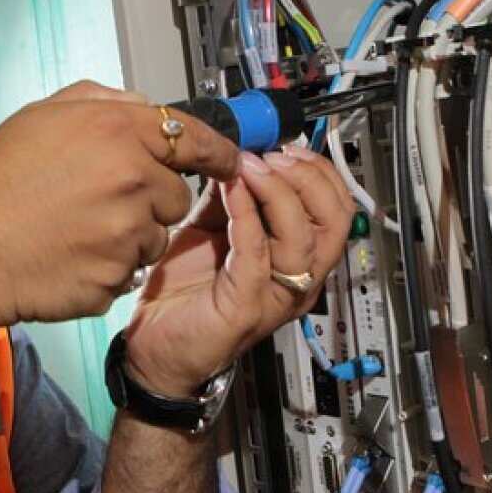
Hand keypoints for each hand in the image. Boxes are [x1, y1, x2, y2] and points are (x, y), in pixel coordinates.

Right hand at [0, 81, 239, 325]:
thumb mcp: (39, 116)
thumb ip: (98, 101)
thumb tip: (138, 105)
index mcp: (117, 129)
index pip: (197, 137)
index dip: (218, 152)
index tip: (229, 161)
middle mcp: (133, 177)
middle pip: (175, 194)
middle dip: (148, 198)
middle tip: (97, 201)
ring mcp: (129, 231)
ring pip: (155, 236)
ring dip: (128, 235)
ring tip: (75, 229)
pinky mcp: (119, 275)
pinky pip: (130, 271)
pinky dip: (107, 267)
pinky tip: (69, 255)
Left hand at [123, 145, 353, 396]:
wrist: (153, 346)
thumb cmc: (185, 295)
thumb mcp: (212, 229)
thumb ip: (231, 196)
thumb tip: (236, 153)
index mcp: (298, 258)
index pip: (337, 208)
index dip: (317, 171)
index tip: (285, 146)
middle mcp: (298, 280)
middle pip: (335, 221)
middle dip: (306, 178)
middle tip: (271, 155)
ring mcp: (276, 296)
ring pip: (304, 237)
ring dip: (278, 192)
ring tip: (250, 167)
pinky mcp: (246, 307)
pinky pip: (257, 253)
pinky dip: (246, 214)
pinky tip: (231, 190)